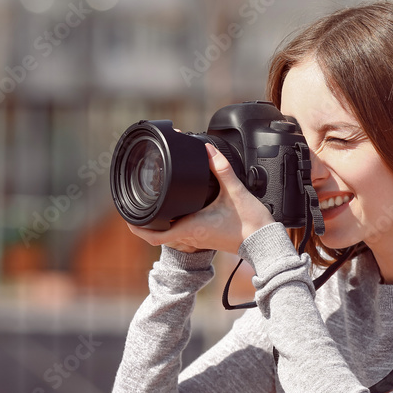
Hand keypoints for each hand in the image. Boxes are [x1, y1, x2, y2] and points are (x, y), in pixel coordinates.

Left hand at [126, 143, 275, 253]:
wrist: (265, 242)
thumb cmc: (252, 224)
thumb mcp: (235, 191)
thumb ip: (221, 168)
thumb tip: (207, 149)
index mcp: (193, 227)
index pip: (155, 235)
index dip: (138, 228)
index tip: (127, 217)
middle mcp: (192, 236)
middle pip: (158, 235)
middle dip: (144, 224)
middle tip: (133, 208)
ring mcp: (198, 239)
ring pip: (170, 235)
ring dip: (158, 225)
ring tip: (151, 208)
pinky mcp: (206, 238)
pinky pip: (183, 234)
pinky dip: (174, 224)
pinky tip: (177, 212)